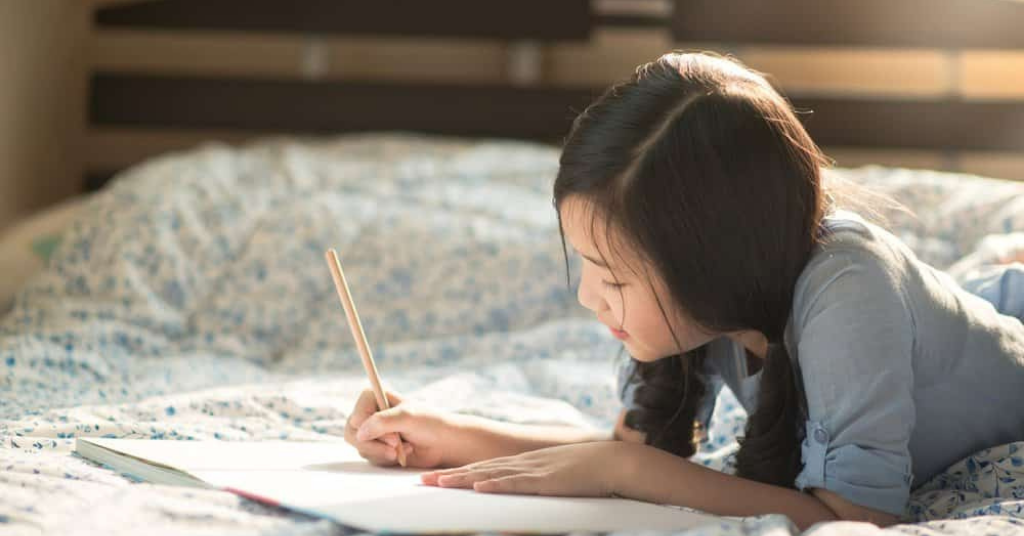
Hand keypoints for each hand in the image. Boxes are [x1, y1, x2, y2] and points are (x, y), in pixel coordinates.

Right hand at [344, 388, 460, 468]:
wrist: (443, 443)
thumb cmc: (429, 424)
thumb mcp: (407, 417)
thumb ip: (383, 421)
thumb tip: (360, 432)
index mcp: (376, 396)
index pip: (357, 413)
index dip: (369, 426)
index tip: (391, 432)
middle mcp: (371, 413)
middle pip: (352, 432)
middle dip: (374, 444)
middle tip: (395, 445)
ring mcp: (373, 431)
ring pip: (361, 447)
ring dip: (382, 451)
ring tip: (403, 447)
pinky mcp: (377, 448)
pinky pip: (370, 457)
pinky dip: (386, 458)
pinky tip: (403, 453)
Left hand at [420, 441, 624, 496]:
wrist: (613, 461)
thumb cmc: (587, 472)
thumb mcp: (555, 476)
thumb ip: (536, 483)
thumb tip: (521, 499)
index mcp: (522, 464)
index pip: (482, 469)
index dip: (456, 474)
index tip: (433, 478)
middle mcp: (521, 465)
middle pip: (478, 471)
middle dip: (449, 476)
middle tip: (422, 482)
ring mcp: (532, 471)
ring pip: (489, 476)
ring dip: (461, 480)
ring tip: (437, 483)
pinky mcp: (545, 481)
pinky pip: (516, 484)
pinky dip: (495, 485)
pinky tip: (478, 487)